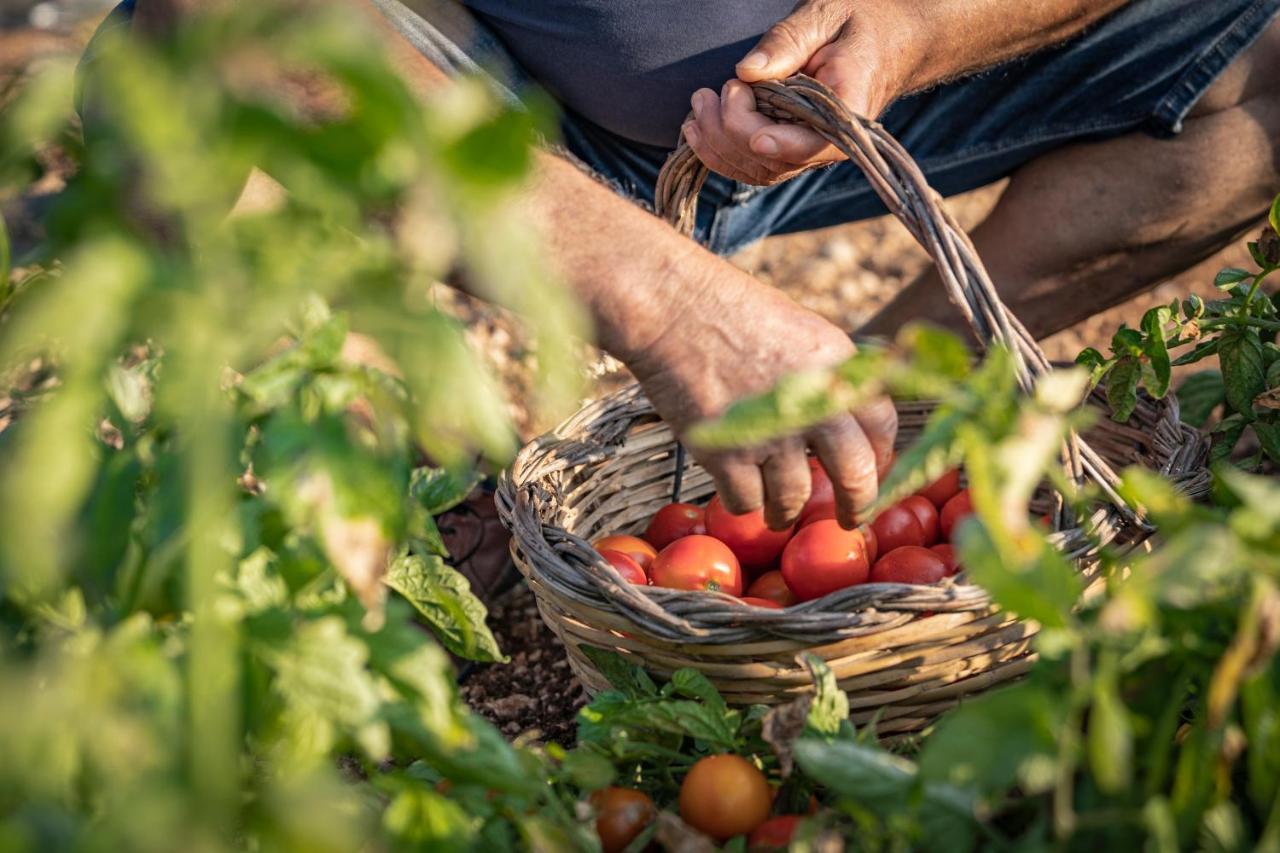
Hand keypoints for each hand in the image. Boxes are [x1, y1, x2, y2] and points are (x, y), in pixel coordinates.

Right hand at [625, 269, 896, 529]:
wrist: (674, 307)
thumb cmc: (731, 312)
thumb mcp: (802, 332)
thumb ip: (828, 377)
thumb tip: (846, 423)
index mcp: (839, 367)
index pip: (881, 427)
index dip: (880, 459)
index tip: (870, 474)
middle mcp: (815, 403)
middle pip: (856, 475)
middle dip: (855, 506)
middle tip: (848, 519)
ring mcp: (772, 432)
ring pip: (795, 499)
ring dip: (786, 511)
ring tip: (778, 512)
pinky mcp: (728, 454)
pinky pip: (747, 502)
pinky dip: (743, 503)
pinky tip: (737, 491)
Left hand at [682, 0, 924, 185]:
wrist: (885, 40)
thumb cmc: (860, 23)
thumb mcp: (826, 16)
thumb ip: (788, 42)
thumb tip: (747, 71)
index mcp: (848, 111)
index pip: (813, 144)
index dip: (778, 143)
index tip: (750, 126)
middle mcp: (829, 142)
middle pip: (774, 161)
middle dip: (730, 130)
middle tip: (711, 91)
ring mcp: (807, 151)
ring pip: (757, 171)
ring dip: (717, 145)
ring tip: (699, 104)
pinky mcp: (789, 150)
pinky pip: (752, 167)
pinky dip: (719, 153)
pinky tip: (697, 127)